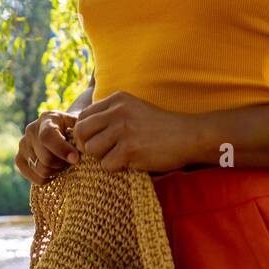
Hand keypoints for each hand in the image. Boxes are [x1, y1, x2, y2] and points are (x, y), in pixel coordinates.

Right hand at [15, 109, 79, 184]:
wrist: (62, 130)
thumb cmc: (74, 129)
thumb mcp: (79, 126)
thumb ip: (80, 134)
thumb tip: (80, 148)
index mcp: (47, 118)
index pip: (47, 136)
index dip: (62, 149)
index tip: (75, 158)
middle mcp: (31, 130)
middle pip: (46, 158)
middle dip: (63, 163)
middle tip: (72, 161)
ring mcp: (23, 145)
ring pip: (41, 170)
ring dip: (57, 171)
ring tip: (64, 164)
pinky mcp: (19, 159)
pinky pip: (35, 179)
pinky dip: (48, 179)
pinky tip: (55, 170)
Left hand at [69, 90, 197, 172]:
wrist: (188, 136)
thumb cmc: (160, 127)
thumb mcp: (134, 110)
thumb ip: (110, 115)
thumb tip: (80, 134)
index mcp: (117, 99)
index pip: (83, 117)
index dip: (85, 134)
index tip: (98, 142)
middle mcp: (117, 111)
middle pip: (81, 133)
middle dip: (88, 146)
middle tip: (104, 153)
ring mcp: (123, 129)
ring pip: (91, 150)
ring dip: (103, 158)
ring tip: (122, 157)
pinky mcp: (130, 149)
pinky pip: (107, 165)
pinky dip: (117, 168)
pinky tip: (132, 162)